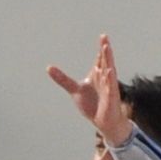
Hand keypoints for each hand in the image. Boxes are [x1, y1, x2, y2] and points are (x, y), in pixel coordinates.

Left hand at [49, 35, 134, 149]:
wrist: (104, 122)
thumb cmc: (93, 105)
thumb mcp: (74, 90)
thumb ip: (62, 79)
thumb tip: (49, 67)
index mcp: (98, 75)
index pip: (100, 59)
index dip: (102, 48)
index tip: (102, 36)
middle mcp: (105, 79)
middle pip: (106, 61)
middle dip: (105, 50)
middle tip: (104, 38)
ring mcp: (109, 88)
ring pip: (109, 71)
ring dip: (108, 60)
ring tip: (107, 49)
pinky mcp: (111, 98)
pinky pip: (111, 88)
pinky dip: (110, 80)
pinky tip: (110, 72)